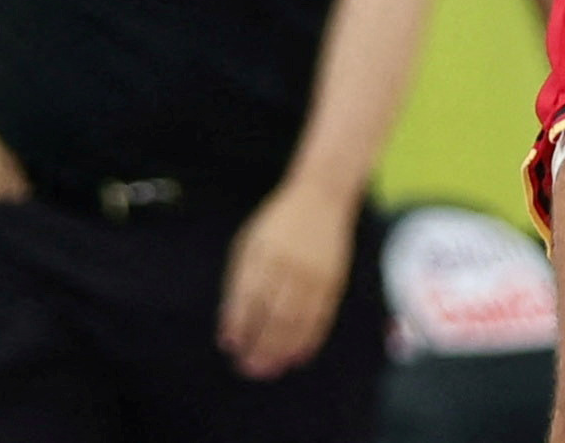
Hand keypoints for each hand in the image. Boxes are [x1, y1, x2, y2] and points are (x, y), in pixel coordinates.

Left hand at [218, 181, 355, 379]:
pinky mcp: (334, 279)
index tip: (232, 347)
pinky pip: (321, 316)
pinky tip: (299, 355)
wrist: (323, 196)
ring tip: (272, 368)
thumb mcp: (249, 245)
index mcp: (262, 256)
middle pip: (273, 317)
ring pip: (298, 321)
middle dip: (261, 347)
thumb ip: (239, 283)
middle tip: (250, 368)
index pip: (247, 299)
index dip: (238, 326)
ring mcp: (314, 274)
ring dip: (283, 349)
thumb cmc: (279, 222)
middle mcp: (288, 266)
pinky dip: (310, 339)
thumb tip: (231, 326)